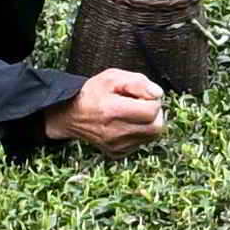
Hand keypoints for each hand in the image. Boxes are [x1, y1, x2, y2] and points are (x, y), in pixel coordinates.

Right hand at [44, 68, 169, 150]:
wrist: (71, 114)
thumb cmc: (92, 93)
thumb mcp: (113, 77)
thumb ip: (138, 82)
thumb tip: (158, 94)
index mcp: (113, 111)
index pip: (152, 110)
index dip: (152, 100)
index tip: (141, 95)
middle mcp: (115, 132)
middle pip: (156, 127)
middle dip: (154, 113)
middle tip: (140, 104)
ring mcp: (116, 145)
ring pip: (151, 136)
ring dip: (147, 123)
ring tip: (132, 113)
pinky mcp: (117, 152)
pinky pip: (140, 143)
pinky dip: (139, 133)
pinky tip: (126, 123)